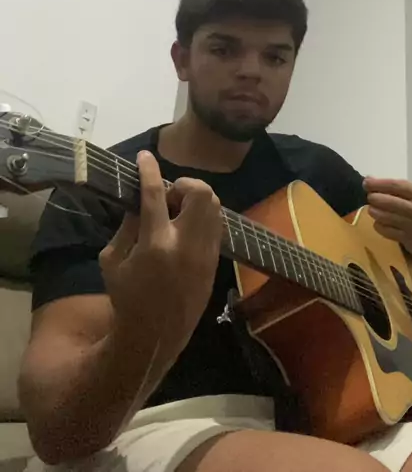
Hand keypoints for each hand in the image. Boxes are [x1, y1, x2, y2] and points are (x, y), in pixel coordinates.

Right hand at [100, 150, 221, 350]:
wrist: (154, 337)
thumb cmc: (126, 298)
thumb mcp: (112, 260)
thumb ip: (127, 226)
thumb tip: (141, 202)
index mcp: (156, 244)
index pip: (156, 194)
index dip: (150, 170)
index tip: (145, 156)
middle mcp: (186, 245)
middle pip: (201, 193)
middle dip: (184, 184)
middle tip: (168, 197)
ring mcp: (206, 254)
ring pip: (215, 206)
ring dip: (196, 200)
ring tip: (177, 213)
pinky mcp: (215, 263)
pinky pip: (216, 226)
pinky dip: (202, 218)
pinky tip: (185, 229)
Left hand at [363, 177, 411, 261]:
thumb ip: (394, 188)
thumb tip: (369, 179)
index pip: (396, 185)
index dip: (378, 183)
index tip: (366, 183)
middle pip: (389, 201)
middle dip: (374, 198)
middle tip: (369, 198)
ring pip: (386, 217)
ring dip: (374, 212)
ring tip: (373, 210)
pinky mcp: (407, 239)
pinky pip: (386, 230)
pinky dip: (379, 226)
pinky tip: (380, 223)